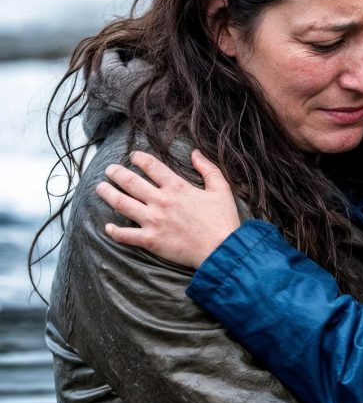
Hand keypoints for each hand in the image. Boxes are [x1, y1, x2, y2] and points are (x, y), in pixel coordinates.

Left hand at [95, 149, 240, 267]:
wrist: (222, 249)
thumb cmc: (223, 220)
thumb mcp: (221, 189)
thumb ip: (207, 168)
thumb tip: (194, 153)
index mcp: (177, 187)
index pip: (151, 166)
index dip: (139, 158)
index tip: (132, 157)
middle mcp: (161, 201)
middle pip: (130, 182)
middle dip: (116, 173)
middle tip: (109, 170)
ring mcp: (153, 221)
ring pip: (122, 204)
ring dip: (108, 194)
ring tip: (100, 188)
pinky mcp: (150, 240)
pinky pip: (126, 235)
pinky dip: (114, 231)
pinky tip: (108, 227)